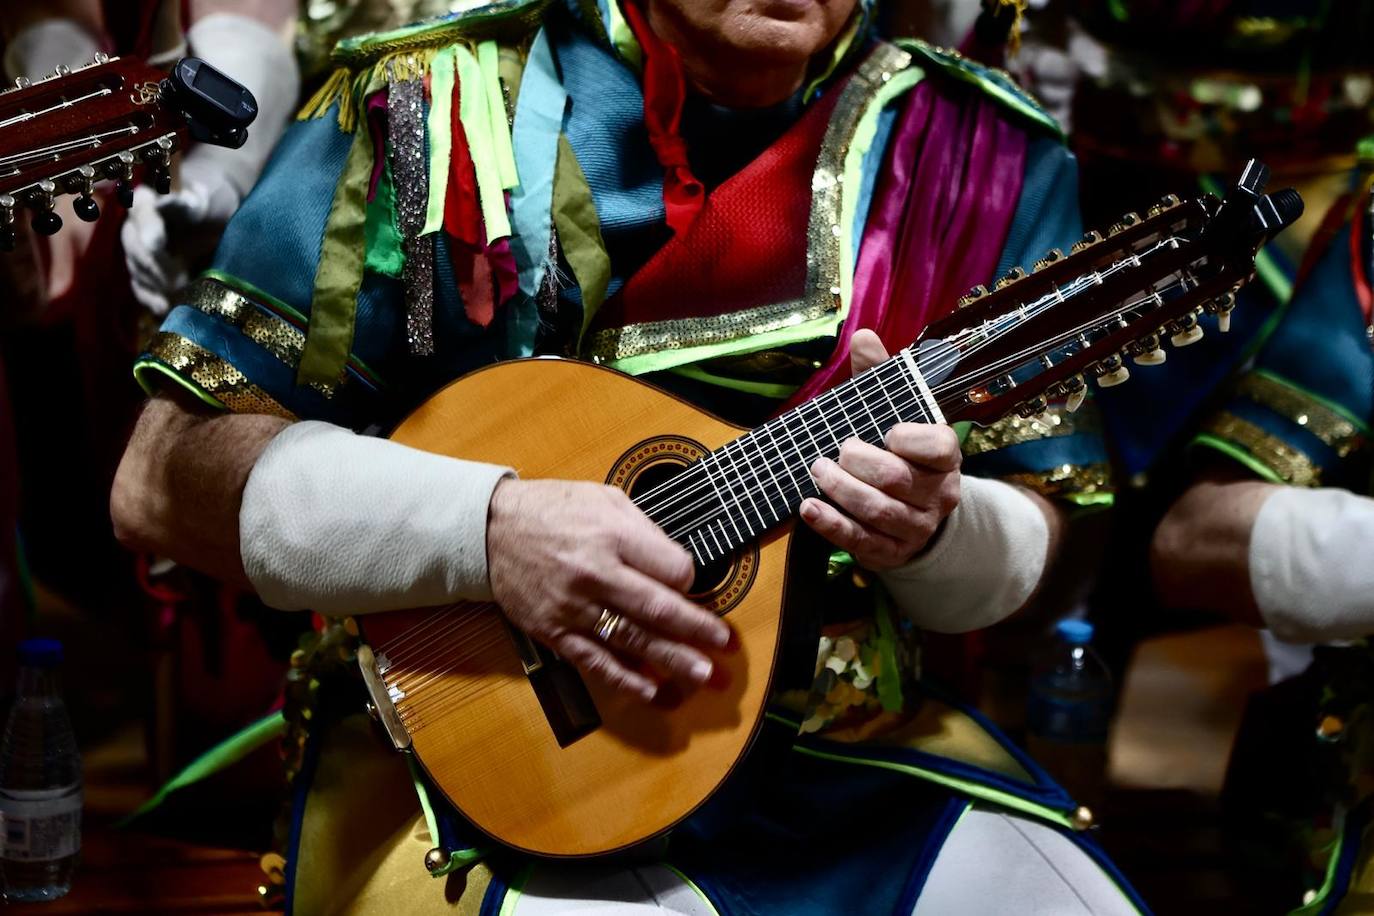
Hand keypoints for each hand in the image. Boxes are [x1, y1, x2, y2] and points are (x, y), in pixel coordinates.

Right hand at [120, 156, 241, 314]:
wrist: (215, 217)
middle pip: (135, 247)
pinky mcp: (145, 272)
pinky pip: (141, 287)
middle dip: (155, 265)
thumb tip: (190, 201)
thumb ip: (199, 202)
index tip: (157, 244)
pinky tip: (163, 308)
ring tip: (175, 297)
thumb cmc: (214, 203)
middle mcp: (135, 225)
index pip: (142, 212)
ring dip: (155, 286)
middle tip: (179, 280)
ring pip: (137, 270)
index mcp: (149, 200)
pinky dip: (151, 299)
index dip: (148, 228)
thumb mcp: (211, 198)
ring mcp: (137, 250)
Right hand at [486, 479, 731, 702]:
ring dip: (672, 660)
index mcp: (612, 535)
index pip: (671, 567)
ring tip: (703, 675)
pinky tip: (650, 690)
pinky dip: (624, 678)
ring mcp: (574, 607)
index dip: (691, 580)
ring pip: (631, 640)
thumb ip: (644, 531)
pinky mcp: (554, 631)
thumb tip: (679, 566)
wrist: (490, 530)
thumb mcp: (604, 498)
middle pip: (658, 609)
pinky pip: (594, 660)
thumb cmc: (554, 510)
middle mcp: (595, 574)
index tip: (695, 586)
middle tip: (724, 645)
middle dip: (697, 630)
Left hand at [799, 329, 961, 569]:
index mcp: (945, 457)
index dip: (912, 439)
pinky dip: (831, 524)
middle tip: (837, 450)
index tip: (887, 431)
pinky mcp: (891, 552)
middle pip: (898, 479)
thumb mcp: (893, 413)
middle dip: (861, 463)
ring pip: (879, 511)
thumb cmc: (899, 454)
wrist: (914, 514)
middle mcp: (937, 494)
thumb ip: (879, 377)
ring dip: (842, 490)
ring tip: (817, 470)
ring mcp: (916, 527)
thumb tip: (863, 336)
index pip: (940, 447)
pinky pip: (861, 541)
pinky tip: (807, 507)